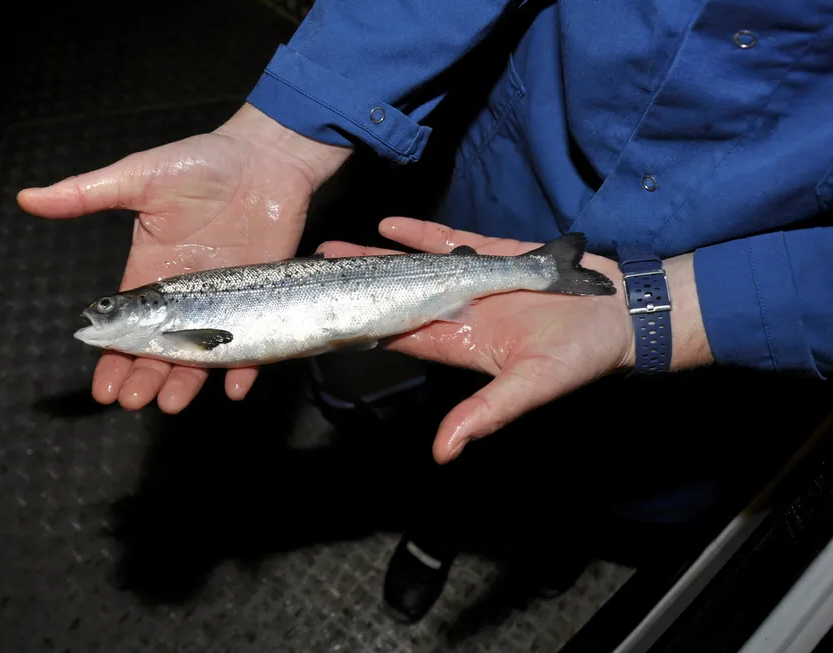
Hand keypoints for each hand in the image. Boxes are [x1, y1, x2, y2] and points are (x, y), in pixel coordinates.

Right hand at [18, 104, 350, 412]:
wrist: (266, 157)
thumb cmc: (203, 162)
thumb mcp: (140, 175)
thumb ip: (88, 193)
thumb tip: (28, 198)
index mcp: (152, 272)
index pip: (129, 326)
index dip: (114, 356)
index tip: (103, 387)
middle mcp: (186, 294)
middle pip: (161, 348)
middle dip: (145, 376)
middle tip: (134, 400)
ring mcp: (224, 300)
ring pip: (202, 353)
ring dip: (186, 380)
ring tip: (171, 403)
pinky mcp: (260, 299)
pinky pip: (254, 340)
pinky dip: (247, 365)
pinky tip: (234, 386)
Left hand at [318, 218, 713, 463]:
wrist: (623, 312)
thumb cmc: (582, 354)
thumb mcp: (531, 387)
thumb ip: (486, 414)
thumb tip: (445, 452)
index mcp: (459, 344)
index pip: (399, 337)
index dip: (362, 328)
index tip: (325, 318)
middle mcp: (458, 313)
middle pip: (395, 297)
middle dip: (357, 284)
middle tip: (316, 268)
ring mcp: (472, 282)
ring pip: (415, 266)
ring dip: (377, 256)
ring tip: (337, 245)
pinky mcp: (494, 256)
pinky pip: (449, 242)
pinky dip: (419, 234)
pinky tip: (390, 225)